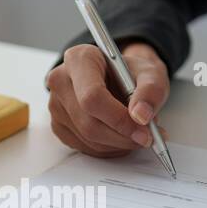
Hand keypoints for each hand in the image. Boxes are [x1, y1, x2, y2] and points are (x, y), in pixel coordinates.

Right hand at [47, 41, 169, 156]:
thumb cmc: (131, 74)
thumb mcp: (151, 74)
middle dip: (122, 136)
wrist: (120, 79)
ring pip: (88, 139)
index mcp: (80, 59)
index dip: (119, 118)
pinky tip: (119, 135)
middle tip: (147, 137)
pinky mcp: (58, 126)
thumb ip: (150, 91)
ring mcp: (56, 105)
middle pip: (89, 122)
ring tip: (136, 132)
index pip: (92, 96)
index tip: (144, 130)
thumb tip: (141, 116)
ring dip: (118, 144)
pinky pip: (85, 147)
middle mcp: (61, 80)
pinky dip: (109, 148)